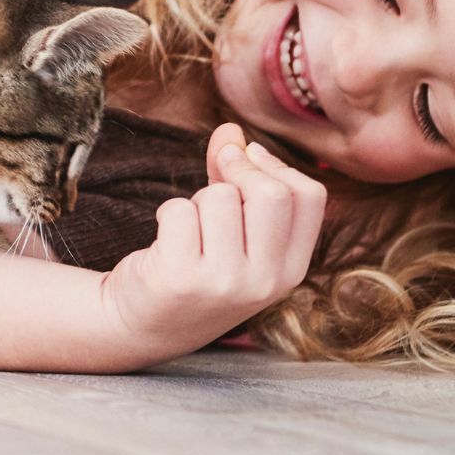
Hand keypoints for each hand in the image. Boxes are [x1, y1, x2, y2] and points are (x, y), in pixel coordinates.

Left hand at [102, 123, 327, 356]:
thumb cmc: (196, 268)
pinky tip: (167, 241)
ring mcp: (224, 284)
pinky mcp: (181, 279)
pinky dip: (168, 213)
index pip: (311, 196)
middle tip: (214, 178)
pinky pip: (179, 210)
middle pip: (271, 193)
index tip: (248, 158)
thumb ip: (237, 179)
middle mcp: (265, 282)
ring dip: (196, 199)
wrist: (144, 325)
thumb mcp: (234, 233)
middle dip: (238, 170)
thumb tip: (230, 129)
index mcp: (291, 270)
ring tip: (189, 228)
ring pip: (219, 197)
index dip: (276, 165)